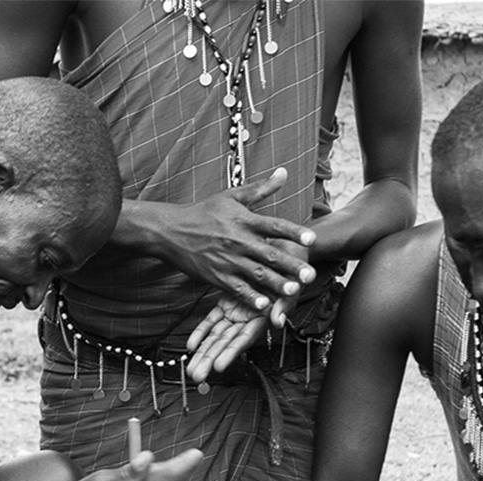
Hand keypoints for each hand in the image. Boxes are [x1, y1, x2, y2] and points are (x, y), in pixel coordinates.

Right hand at [152, 168, 316, 309]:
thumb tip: (284, 172)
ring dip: (276, 283)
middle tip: (310, 274)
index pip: (274, 225)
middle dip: (291, 265)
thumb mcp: (232, 196)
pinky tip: (265, 305)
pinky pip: (238, 289)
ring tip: (294, 291)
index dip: (294, 232)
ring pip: (257, 274)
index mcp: (244, 220)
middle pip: (269, 254)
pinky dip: (251, 297)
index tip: (311, 239)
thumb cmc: (204, 212)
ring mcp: (228, 260)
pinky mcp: (217, 276)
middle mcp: (238, 240)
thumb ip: (261, 188)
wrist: (171, 231)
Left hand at [185, 238, 308, 381]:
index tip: (219, 366)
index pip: (245, 339)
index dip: (232, 352)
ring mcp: (237, 311)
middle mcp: (249, 318)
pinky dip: (201, 331)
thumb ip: (285, 304)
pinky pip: (212, 320)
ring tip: (191, 369)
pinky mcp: (228, 301)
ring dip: (203, 352)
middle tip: (196, 375)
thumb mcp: (293, 283)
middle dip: (210, 359)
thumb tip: (278, 321)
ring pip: (216, 335)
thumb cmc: (292, 267)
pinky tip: (191, 345)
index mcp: (264, 317)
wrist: (283, 248)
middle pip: (226, 343)